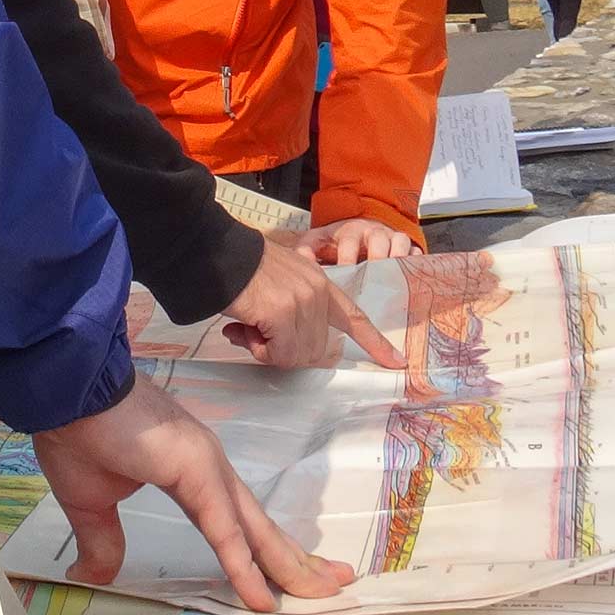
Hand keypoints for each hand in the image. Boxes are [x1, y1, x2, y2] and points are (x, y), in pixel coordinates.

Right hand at [32, 373, 355, 612]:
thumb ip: (102, 541)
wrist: (63, 391)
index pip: (236, 521)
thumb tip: (91, 577)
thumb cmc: (76, 433)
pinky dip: (244, 567)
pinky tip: (261, 597)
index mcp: (190, 471)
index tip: (289, 573)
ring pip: (255, 530)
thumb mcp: (89, 503)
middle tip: (334, 584)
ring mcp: (208, 468)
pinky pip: (224, 532)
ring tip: (321, 592)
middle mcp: (210, 469)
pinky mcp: (196, 474)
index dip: (262, 549)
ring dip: (288, 565)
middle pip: (260, 526)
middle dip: (297, 558)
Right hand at [219, 240, 408, 367]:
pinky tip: (243, 329)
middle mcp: (317, 293)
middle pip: (316, 350)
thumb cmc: (241, 269)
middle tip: (256, 335)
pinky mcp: (283, 314)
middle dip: (285, 351)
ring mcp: (302, 303)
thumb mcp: (278, 283)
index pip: (355, 317)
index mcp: (320, 284)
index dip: (375, 342)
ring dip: (268, 350)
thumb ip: (289, 313)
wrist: (218, 254)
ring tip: (247, 328)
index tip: (395, 361)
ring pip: (296, 355)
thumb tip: (273, 347)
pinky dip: (258, 350)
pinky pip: (278, 353)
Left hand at [295, 219, 421, 265]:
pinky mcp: (408, 248)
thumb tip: (300, 259)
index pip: (349, 241)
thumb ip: (307, 249)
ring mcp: (392, 238)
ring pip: (400, 241)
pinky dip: (415, 261)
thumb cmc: (339, 241)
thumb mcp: (319, 240)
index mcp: (350, 231)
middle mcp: (373, 232)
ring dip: (397, 256)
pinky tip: (413, 274)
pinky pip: (416, 252)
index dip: (347, 256)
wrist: (363, 230)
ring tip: (393, 275)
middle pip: (378, 239)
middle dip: (375, 256)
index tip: (344, 270)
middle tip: (372, 273)